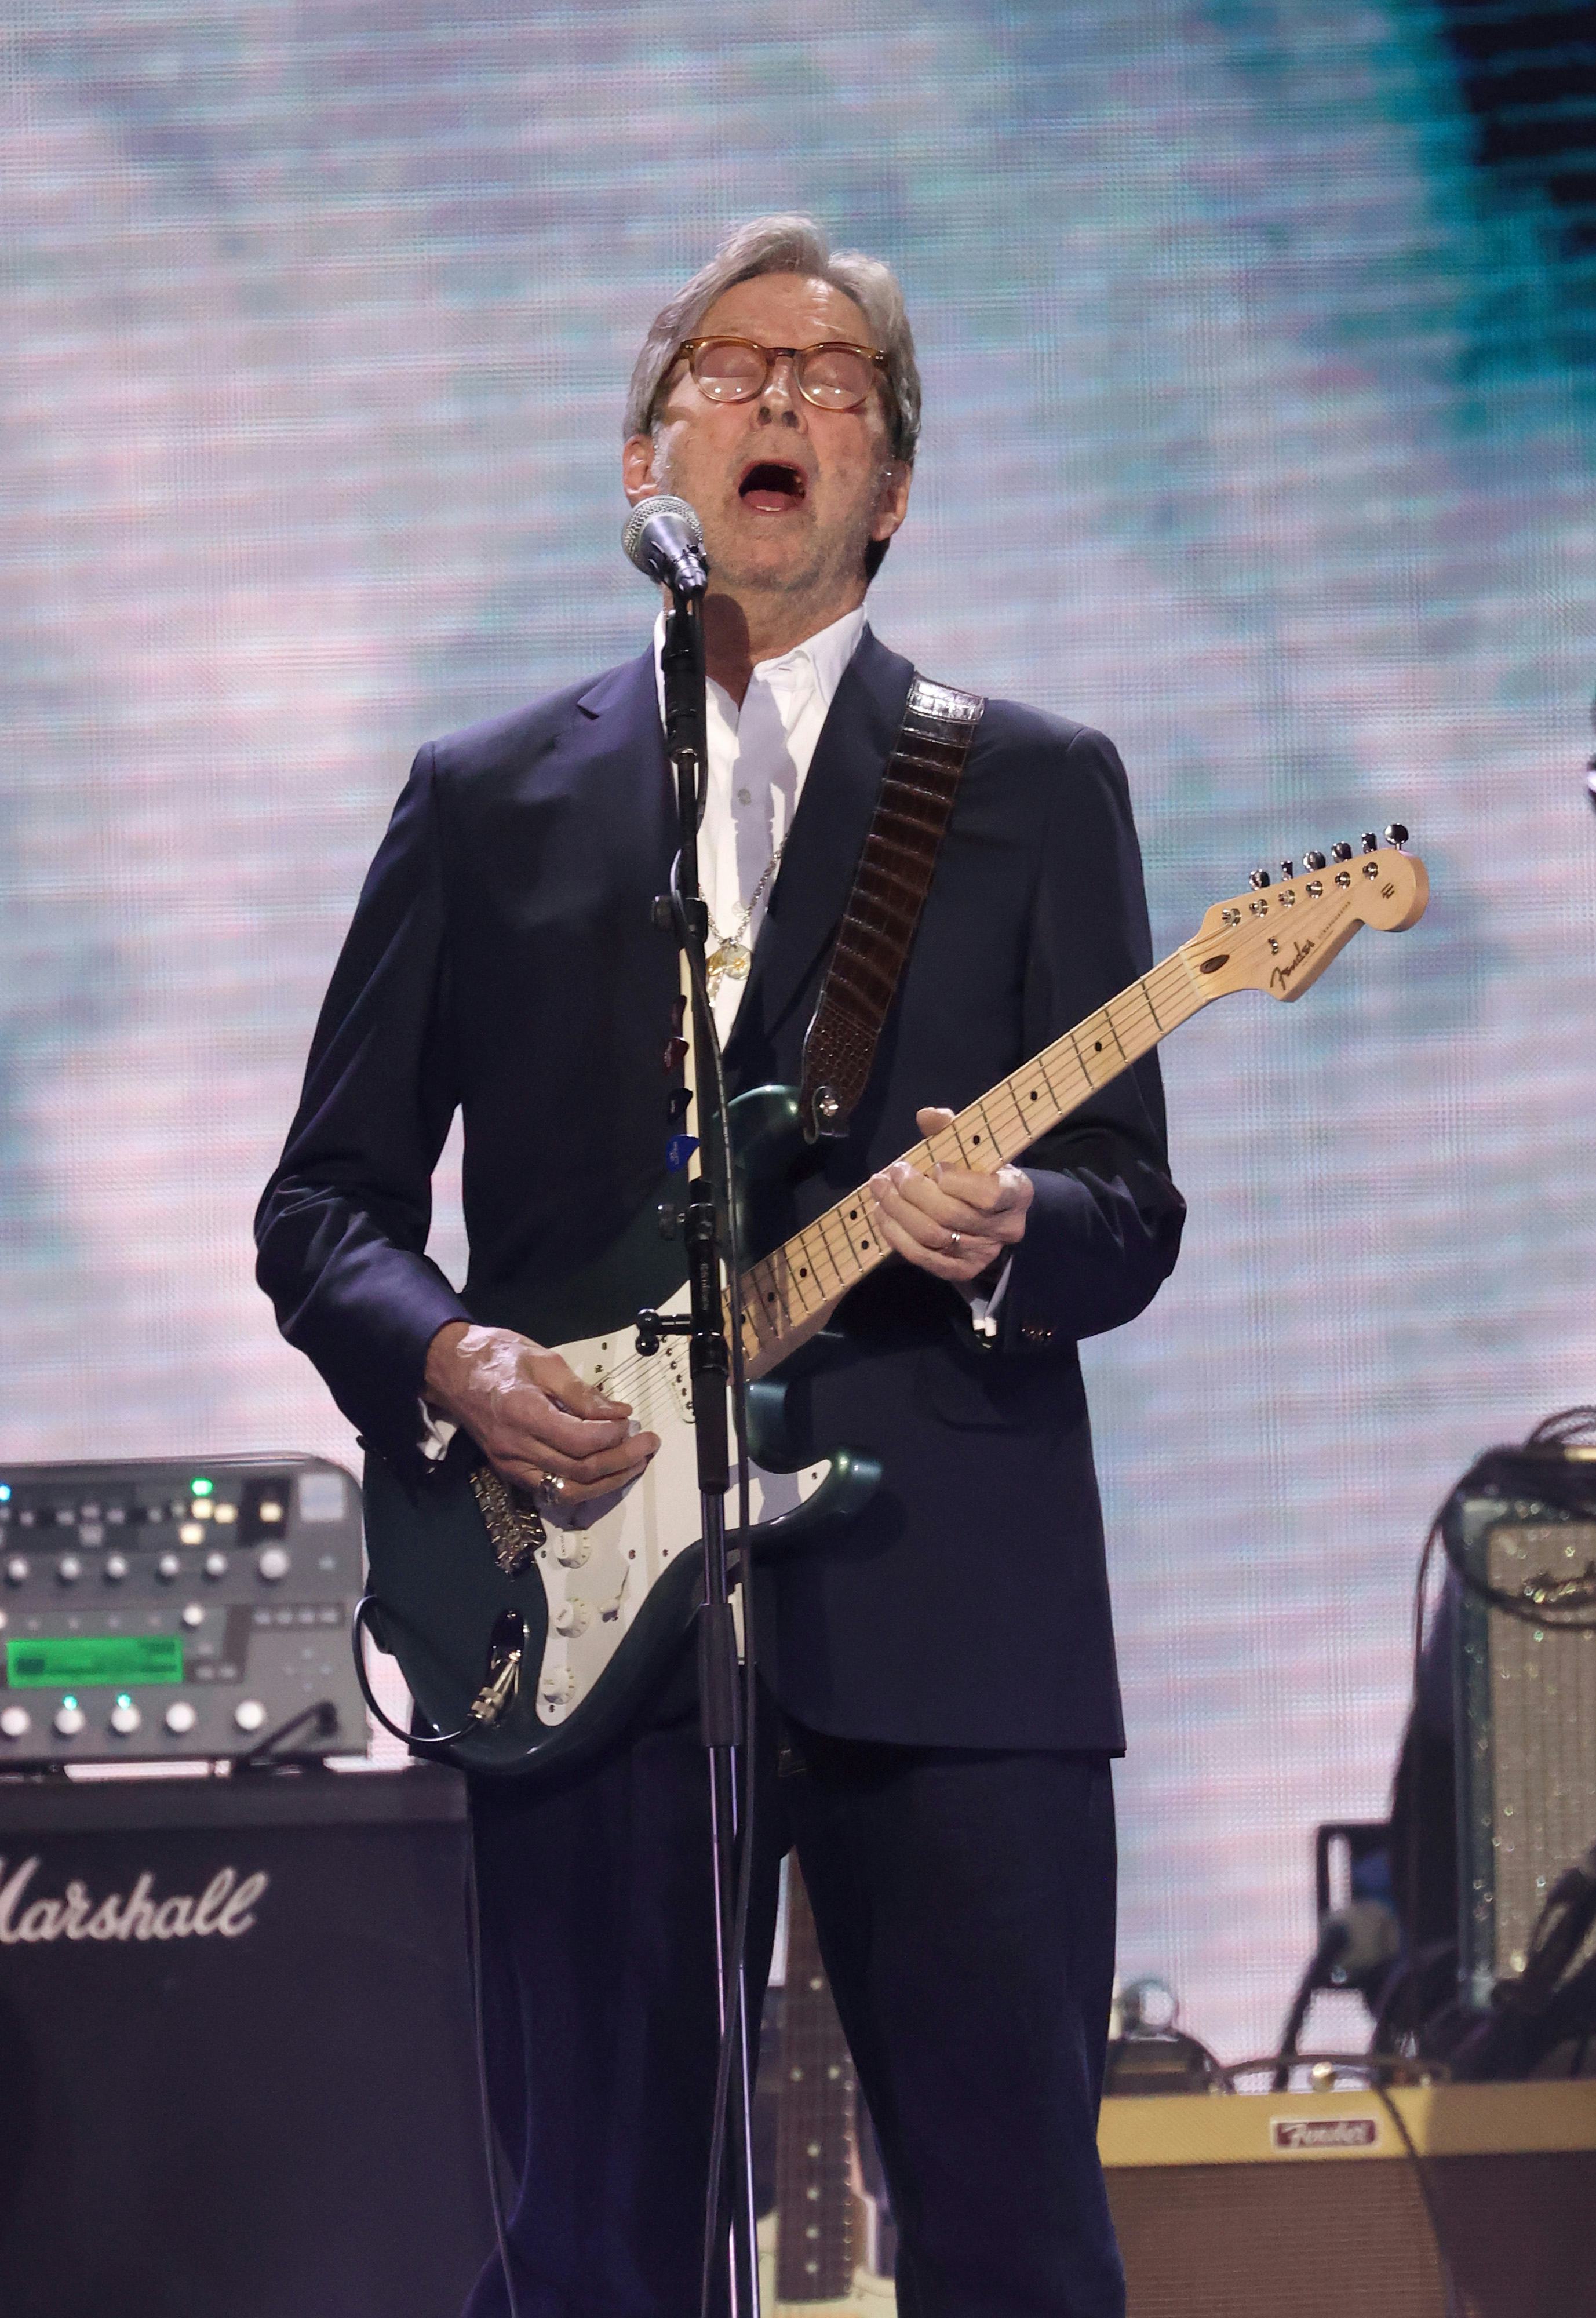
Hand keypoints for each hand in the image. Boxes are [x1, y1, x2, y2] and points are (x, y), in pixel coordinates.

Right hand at [423, 1323, 658, 1504]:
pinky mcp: (509, 1473)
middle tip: (647, 1444)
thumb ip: (582, 1393)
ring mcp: (510, 1465)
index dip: (612, 1437)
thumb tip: (619, 1414)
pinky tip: (604, 1473)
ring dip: (608, 1482)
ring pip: (568, 1491)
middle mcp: (515, 1447)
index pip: (579, 1440)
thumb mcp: (544, 1362)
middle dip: (620, 1461)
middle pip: (578, 1471)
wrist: (452, 1371)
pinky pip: (551, 1491)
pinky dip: (583, 1487)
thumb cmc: (498, 1357)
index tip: (631, 1423)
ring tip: (634, 1464)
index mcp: (523, 1413)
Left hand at [867, 1107, 1032, 1286]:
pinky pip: (923, 1258)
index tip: (935, 1165)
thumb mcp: (975, 1148)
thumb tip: (926, 1115)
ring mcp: (983, 1254)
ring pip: (933, 1238)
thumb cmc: (982, 1172)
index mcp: (1017, 1192)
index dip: (956, 1181)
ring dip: (897, 1212)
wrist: (996, 1214)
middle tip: (891, 1173)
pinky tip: (882, 1214)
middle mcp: (1005, 1228)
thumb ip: (952, 1129)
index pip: (988, 1194)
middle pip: (951, 1216)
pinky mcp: (962, 1271)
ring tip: (880, 1190)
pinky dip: (897, 1236)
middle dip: (913, 1192)